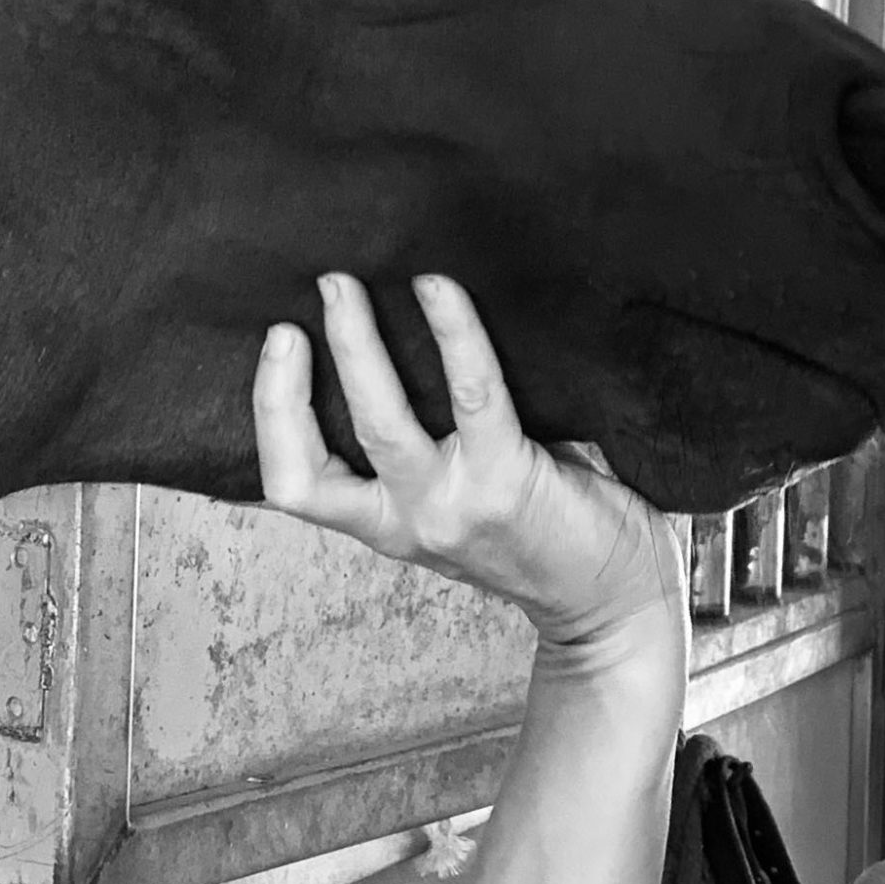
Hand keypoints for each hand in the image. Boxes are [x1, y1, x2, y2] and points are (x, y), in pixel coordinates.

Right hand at [254, 272, 688, 652]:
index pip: (293, 486)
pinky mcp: (505, 483)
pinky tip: (440, 290)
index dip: (270, 413)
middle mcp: (407, 523)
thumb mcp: (461, 498)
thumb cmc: (547, 531)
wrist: (614, 598)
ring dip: (356, 345)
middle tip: (320, 287)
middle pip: (314, 456)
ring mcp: (451, 507)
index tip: (277, 342)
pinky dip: (454, 334)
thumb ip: (428, 443)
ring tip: (348, 284)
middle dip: (293, 371)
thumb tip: (399, 334)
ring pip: (380, 422)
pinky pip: (470, 393)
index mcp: (387, 525)